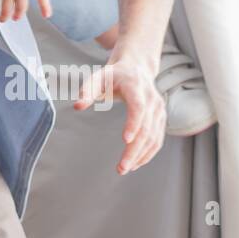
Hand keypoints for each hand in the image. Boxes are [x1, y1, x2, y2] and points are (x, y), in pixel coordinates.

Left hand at [72, 56, 165, 174]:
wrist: (136, 68)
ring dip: (141, 155)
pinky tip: (136, 163)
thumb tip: (77, 106)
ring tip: (126, 168)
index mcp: (136, 86)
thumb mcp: (98, 77)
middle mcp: (152, 99)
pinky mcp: (161, 118)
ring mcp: (159, 109)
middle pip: (147, 127)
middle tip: (122, 167)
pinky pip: (157, 139)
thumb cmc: (114, 74)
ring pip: (154, 137)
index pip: (138, 107)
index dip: (134, 123)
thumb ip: (87, 91)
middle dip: (135, 150)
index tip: (126, 140)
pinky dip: (148, 153)